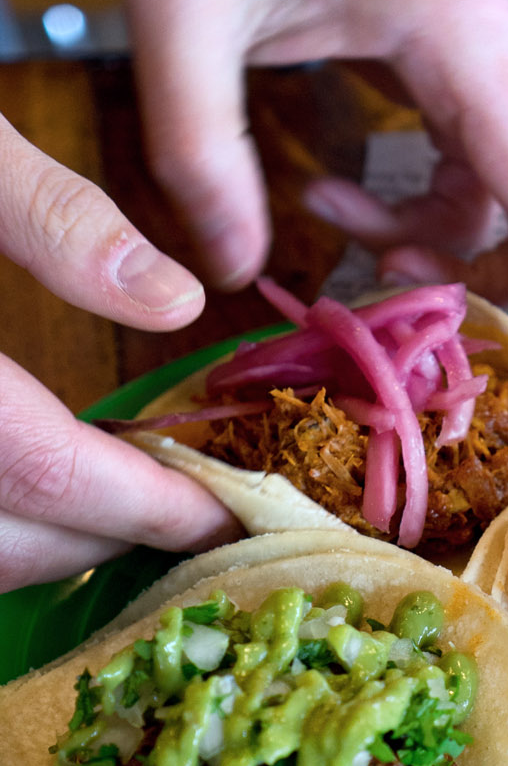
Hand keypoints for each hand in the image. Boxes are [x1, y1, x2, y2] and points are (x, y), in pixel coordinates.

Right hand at [0, 113, 240, 591]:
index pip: (44, 471)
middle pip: (4, 543)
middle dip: (109, 538)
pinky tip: (29, 497)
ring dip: (45, 550)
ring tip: (123, 508)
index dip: (147, 503)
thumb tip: (174, 299)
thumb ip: (49, 214)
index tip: (228, 510)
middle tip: (193, 513)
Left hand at [129, 0, 507, 376]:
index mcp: (466, 37)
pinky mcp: (490, 88)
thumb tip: (235, 271)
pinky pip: (502, 190)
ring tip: (368, 263)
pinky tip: (345, 209)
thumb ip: (197, 145)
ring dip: (478, 267)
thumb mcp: (180, 10)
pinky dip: (444, 230)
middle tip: (477, 365)